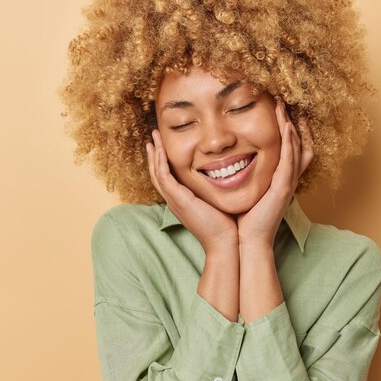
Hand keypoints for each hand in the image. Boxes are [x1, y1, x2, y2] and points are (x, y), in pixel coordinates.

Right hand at [146, 129, 238, 253]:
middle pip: (157, 173)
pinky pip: (164, 176)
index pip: (167, 178)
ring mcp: (174, 200)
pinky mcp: (179, 200)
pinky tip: (161, 149)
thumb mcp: (218, 203)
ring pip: (157, 172)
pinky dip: (160, 161)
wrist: (225, 243)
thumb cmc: (227, 226)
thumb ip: (216, 190)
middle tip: (154, 136)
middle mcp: (175, 200)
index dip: (163, 161)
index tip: (163, 145)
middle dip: (154, 154)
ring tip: (154, 137)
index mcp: (182, 201)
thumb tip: (227, 177)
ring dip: (155, 153)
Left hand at [237, 99, 313, 247]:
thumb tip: (228, 161)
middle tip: (287, 101)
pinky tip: (286, 125)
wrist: (245, 241)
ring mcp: (288, 183)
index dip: (289, 129)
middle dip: (294, 121)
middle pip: (299, 143)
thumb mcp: (246, 191)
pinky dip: (290, 141)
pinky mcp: (283, 187)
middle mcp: (287, 179)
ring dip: (291, 124)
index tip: (280, 110)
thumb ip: (243, 175)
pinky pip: (290, 159)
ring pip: (296, 147)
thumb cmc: (242, 219)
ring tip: (285, 105)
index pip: (290, 149)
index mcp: (279, 179)